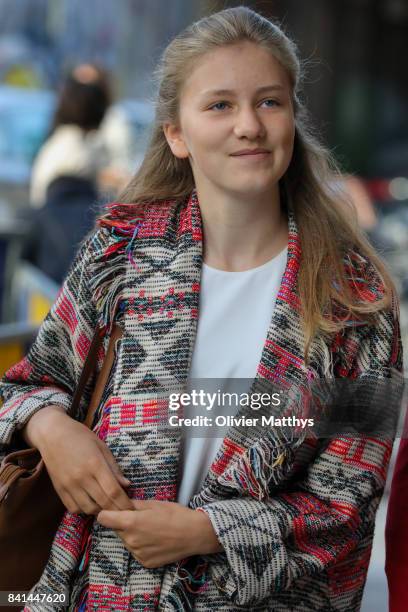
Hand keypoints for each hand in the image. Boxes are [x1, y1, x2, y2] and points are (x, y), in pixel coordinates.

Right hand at [26, 407, 132, 514]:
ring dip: (101, 511)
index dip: (124, 502)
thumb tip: (127, 484)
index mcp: (95, 464)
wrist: (51, 434)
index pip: (113, 491)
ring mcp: (69, 485)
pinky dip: (84, 510)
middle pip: (103, 502)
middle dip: (116, 510)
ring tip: (107, 506)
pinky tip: (90, 503)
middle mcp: (82, 477)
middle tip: (124, 511)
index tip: (131, 507)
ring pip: (89, 509)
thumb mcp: (101, 446)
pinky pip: (73, 508)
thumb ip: (114, 467)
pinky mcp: (59, 490)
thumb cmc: (79, 436)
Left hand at [97, 500, 222, 567]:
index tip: (113, 510)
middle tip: (140, 518)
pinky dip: (141, 546)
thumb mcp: (153, 503)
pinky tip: (155, 540)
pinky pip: (136, 552)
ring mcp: (137, 554)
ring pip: (126, 541)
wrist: (194, 534)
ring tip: (151, 529)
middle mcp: (130, 540)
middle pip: (116, 530)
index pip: (103, 519)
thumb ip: (133, 504)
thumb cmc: (175, 514)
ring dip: (132, 535)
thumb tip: (120, 503)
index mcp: (131, 522)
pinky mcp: (145, 563)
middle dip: (123, 523)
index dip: (106, 512)